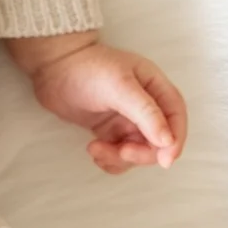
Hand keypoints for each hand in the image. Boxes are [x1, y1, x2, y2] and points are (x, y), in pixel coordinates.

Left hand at [8, 34, 186, 173]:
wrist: (51, 67)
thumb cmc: (87, 68)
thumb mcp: (120, 87)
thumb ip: (146, 113)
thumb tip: (168, 141)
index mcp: (154, 86)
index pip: (176, 116)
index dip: (176, 140)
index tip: (165, 160)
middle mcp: (145, 105)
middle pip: (159, 140)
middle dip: (142, 153)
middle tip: (120, 152)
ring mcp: (127, 119)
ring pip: (138, 151)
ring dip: (120, 158)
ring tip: (96, 148)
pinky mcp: (110, 131)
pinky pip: (120, 155)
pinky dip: (110, 160)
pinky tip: (93, 149)